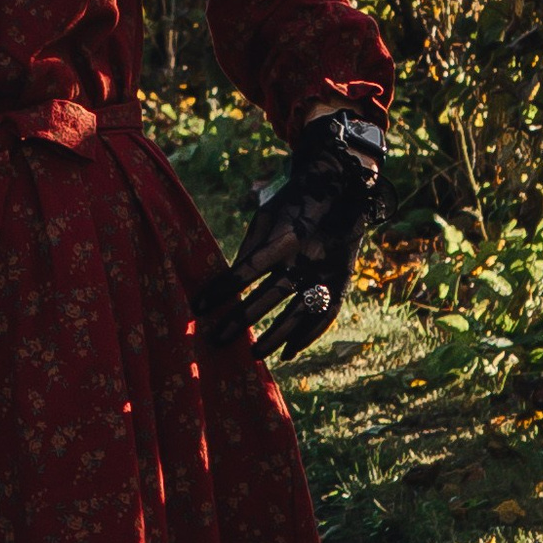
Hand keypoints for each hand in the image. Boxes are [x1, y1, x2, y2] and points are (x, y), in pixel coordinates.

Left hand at [194, 106, 385, 363]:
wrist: (343, 187)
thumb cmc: (295, 200)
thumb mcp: (267, 214)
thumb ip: (250, 246)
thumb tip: (230, 278)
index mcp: (285, 237)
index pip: (247, 270)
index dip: (222, 290)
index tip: (199, 307)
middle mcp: (308, 257)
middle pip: (271, 296)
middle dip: (241, 320)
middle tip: (217, 340)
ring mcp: (327, 271)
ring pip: (300, 312)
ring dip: (276, 336)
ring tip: (254, 355)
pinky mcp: (342, 279)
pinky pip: (325, 314)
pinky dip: (308, 335)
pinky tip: (289, 352)